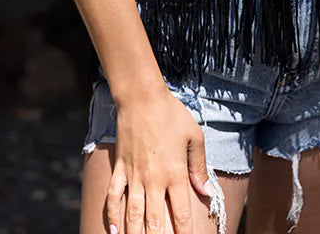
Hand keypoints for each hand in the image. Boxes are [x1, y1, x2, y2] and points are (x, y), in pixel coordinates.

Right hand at [108, 87, 213, 233]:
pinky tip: (114, 232)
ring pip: (133, 216)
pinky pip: (114, 198)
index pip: (181, 215)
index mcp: (175, 174)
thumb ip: (199, 167)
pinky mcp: (120, 169)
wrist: (142, 98)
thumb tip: (207, 191)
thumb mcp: (195, 136)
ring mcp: (134, 176)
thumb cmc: (172, 114)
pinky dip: (112, 217)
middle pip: (155, 223)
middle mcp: (154, 180)